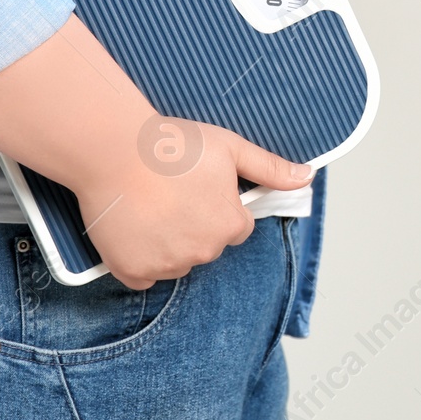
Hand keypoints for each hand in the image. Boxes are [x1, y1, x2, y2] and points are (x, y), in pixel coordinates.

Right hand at [0, 15, 313, 290]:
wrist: (114, 149)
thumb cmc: (171, 144)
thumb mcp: (230, 148)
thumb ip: (269, 168)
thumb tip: (306, 177)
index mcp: (230, 226)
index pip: (235, 226)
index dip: (217, 204)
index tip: (195, 185)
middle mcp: (203, 252)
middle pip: (206, 245)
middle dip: (193, 223)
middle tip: (169, 191)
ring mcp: (167, 265)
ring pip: (176, 260)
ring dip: (166, 241)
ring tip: (148, 204)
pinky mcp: (133, 271)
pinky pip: (144, 275)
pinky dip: (139, 258)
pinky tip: (133, 227)